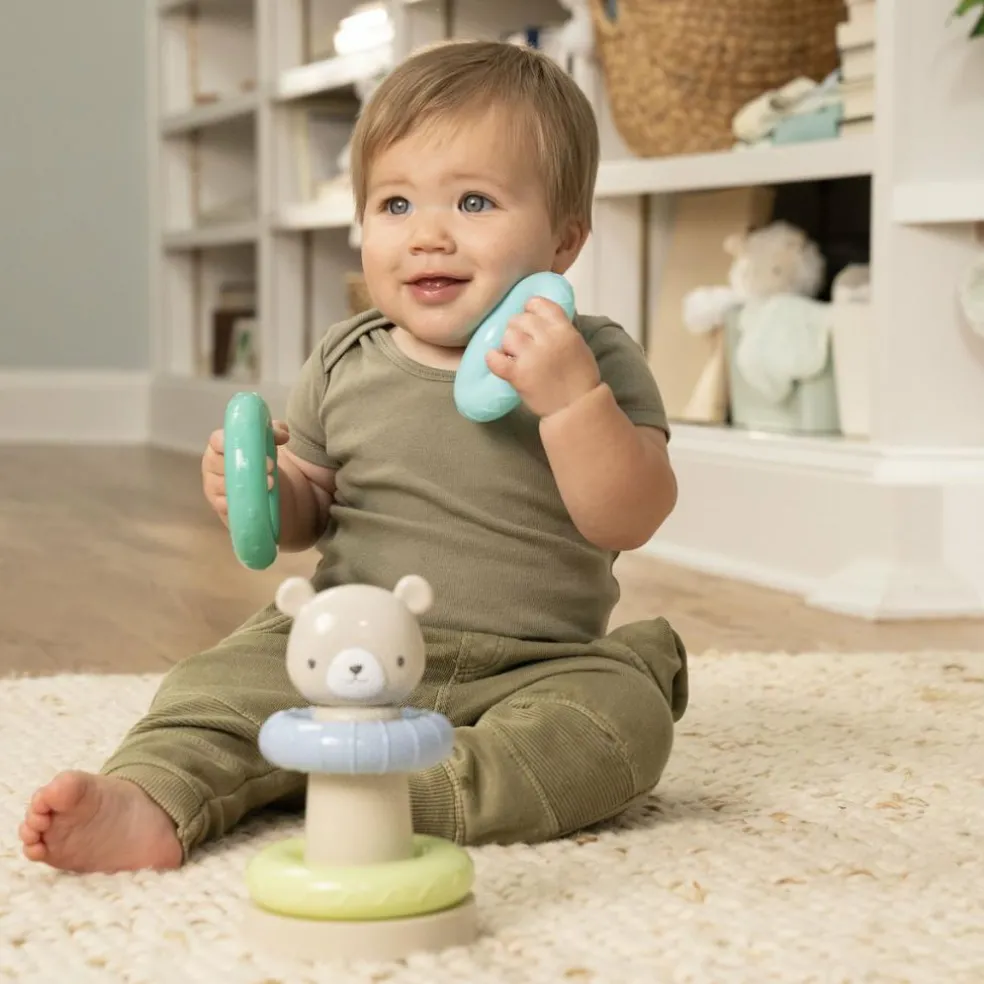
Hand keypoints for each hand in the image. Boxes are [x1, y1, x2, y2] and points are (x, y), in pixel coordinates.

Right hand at [201, 419, 288, 523]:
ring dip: (247, 486)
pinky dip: (243, 504)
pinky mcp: (221, 508)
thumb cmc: (261, 461)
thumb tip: (282, 434)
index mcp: (219, 446)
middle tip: (270, 466)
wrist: (266, 491)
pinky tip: (257, 501)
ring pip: (224, 486)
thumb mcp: (270, 443)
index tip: (248, 444)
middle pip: (219, 464)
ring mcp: (215, 488)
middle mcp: (213, 467)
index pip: (216, 440)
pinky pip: (227, 506)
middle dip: (245, 465)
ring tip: (271, 484)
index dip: (227, 441)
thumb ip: (275, 433)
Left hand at [485, 297, 600, 417]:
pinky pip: (495, 359)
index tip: (528, 316)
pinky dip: (492, 358)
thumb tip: (540, 318)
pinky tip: (496, 359)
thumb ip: (560, 329)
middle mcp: (547, 339)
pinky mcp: (518, 375)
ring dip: (508, 344)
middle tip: (520, 342)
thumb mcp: (576, 344)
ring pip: (508, 336)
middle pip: (520, 319)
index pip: (539, 305)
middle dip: (517, 328)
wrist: (577, 406)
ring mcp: (531, 356)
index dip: (530, 309)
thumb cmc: (580, 376)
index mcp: (563, 329)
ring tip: (514, 354)